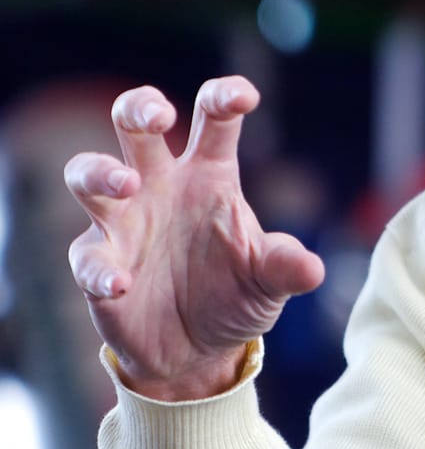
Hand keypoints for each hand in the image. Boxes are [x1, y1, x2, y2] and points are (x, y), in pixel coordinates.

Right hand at [65, 78, 324, 400]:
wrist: (196, 352)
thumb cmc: (234, 296)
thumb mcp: (268, 283)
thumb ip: (285, 267)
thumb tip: (311, 269)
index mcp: (208, 175)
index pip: (212, 120)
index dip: (224, 96)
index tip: (243, 97)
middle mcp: (160, 185)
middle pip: (135, 123)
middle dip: (141, 107)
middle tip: (159, 117)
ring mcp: (122, 222)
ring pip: (88, 173)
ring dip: (101, 172)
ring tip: (127, 183)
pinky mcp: (98, 263)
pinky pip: (88, 256)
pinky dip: (100, 268)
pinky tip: (122, 284)